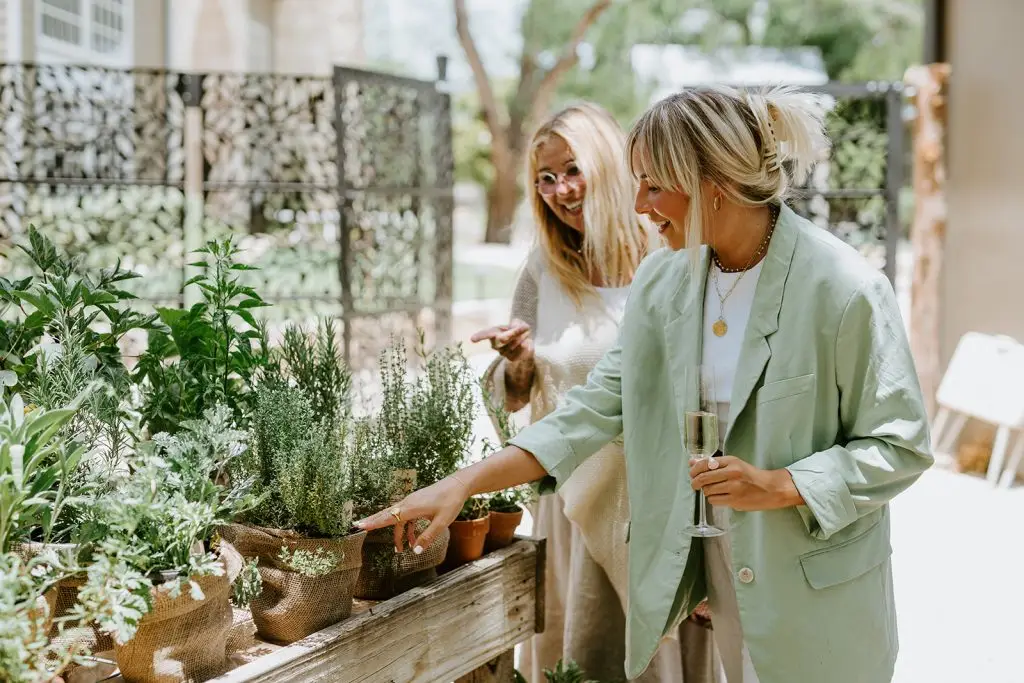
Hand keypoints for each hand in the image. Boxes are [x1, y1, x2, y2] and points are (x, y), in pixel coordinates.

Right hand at [354, 475, 470, 552]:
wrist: (458, 485)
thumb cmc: (450, 502)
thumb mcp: (441, 523)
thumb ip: (427, 537)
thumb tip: (415, 551)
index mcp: (411, 508)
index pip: (388, 517)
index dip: (374, 523)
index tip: (360, 526)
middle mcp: (408, 503)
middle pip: (387, 514)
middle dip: (374, 522)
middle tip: (358, 527)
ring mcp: (412, 501)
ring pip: (397, 517)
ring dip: (397, 533)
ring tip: (400, 549)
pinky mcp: (417, 502)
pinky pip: (406, 516)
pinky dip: (407, 528)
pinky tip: (414, 539)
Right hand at [470, 319, 533, 361]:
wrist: (527, 342)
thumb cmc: (519, 329)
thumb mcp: (519, 323)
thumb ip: (517, 325)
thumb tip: (515, 332)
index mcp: (494, 332)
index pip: (486, 333)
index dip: (480, 336)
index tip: (472, 339)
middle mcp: (495, 344)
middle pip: (502, 339)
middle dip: (513, 333)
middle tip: (523, 328)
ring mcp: (502, 352)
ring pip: (513, 344)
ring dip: (522, 338)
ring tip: (524, 336)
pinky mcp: (511, 358)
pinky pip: (519, 351)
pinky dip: (525, 345)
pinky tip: (525, 343)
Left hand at [689, 456, 803, 511]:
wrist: (771, 489)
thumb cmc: (751, 476)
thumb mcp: (734, 465)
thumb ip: (713, 464)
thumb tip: (692, 462)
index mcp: (732, 461)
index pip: (705, 463)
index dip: (694, 470)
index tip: (692, 474)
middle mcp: (732, 472)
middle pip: (704, 478)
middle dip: (695, 482)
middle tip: (695, 485)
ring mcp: (734, 487)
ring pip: (708, 490)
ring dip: (706, 491)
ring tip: (713, 490)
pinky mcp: (735, 500)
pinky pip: (714, 500)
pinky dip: (713, 499)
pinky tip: (719, 497)